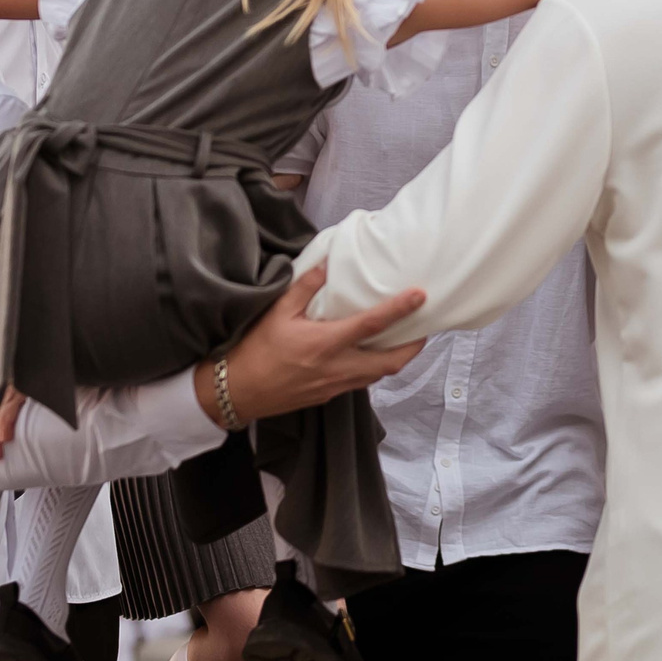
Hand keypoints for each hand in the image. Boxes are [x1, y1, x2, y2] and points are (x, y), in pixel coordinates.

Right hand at [211, 264, 426, 424]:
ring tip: (405, 340)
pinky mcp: (329, 396)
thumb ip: (304, 287)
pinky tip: (372, 356)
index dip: (400, 310)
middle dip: (413, 347)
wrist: (236, 392)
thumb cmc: (254, 350)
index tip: (421, 296)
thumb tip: (327, 264)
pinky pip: (361, 382)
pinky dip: (375, 369)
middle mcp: (336, 368)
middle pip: (390, 362)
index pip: (372, 324)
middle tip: (425, 328)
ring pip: (378, 375)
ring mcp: (334, 385)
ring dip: (396, 359)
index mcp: (325, 343)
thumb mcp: (275, 312)